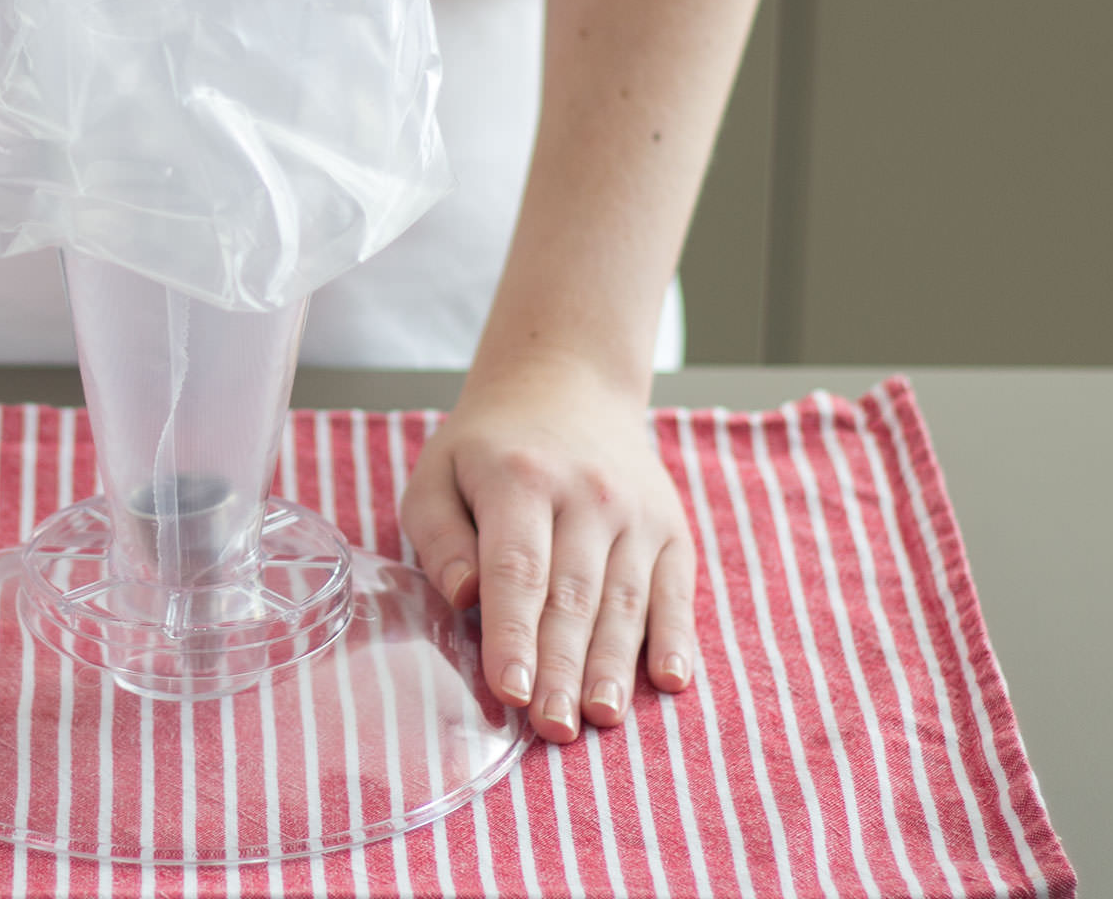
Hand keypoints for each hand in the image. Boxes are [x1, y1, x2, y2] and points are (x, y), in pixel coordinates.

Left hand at [401, 359, 696, 741]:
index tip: (509, 691)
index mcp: (521, 479)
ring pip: (625, 600)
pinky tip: (669, 680)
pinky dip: (675, 637)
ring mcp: (636, 512)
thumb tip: (463, 596)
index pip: (519, 569)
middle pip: (574, 596)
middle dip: (562, 668)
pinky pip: (675, 591)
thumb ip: (438, 534)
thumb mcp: (438, 472)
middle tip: (552, 728)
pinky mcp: (671, 528)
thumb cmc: (490, 447)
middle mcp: (586, 494)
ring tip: (600, 718)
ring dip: (613, 666)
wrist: (569, 384)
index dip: (515, 634)